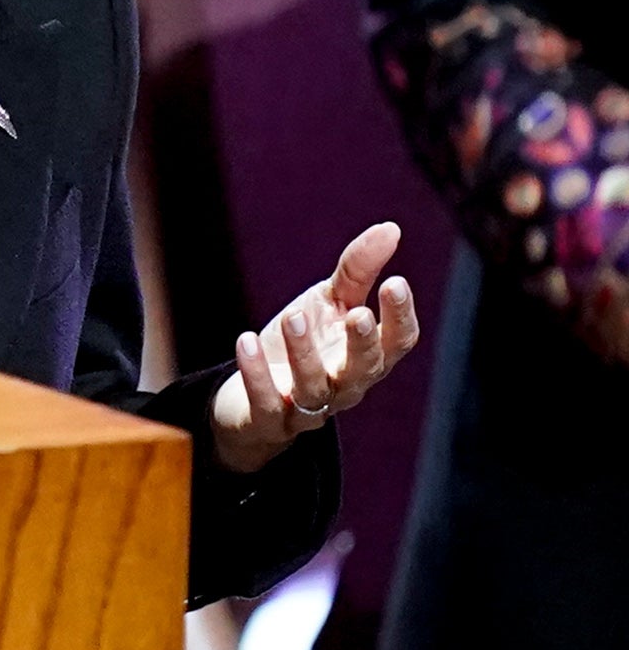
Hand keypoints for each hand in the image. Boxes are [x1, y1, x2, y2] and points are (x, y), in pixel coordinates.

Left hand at [211, 220, 423, 472]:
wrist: (250, 396)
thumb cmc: (302, 343)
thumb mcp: (328, 302)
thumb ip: (358, 270)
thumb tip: (390, 228)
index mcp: (367, 357)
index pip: (398, 342)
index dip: (400, 317)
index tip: (396, 283)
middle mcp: (345, 386)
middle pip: (364, 370)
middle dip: (362, 343)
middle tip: (358, 312)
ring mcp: (308, 408)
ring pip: (314, 386)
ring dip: (305, 352)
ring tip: (294, 316)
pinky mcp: (269, 421)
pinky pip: (266, 402)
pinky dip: (257, 374)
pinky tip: (247, 340)